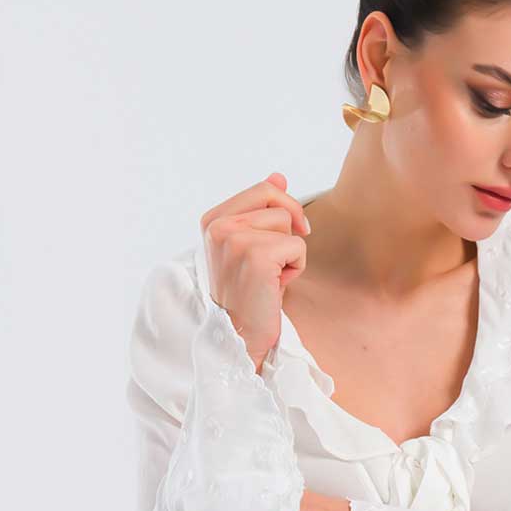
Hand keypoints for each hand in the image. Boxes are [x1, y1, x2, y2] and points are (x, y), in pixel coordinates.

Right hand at [199, 172, 310, 369]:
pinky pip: (298, 246)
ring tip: (270, 277)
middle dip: (287, 234)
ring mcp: (234, 240)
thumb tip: (279, 175)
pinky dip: (296, 269)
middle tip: (272, 264)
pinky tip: (276, 287)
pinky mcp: (255, 256)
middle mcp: (218, 226)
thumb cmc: (249, 292)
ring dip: (290, 254)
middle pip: (279, 205)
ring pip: (289, 224)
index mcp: (213, 219)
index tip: (284, 236)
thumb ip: (260, 209)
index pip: (264, 189)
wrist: (241, 335)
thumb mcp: (251, 244)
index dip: (285, 210)